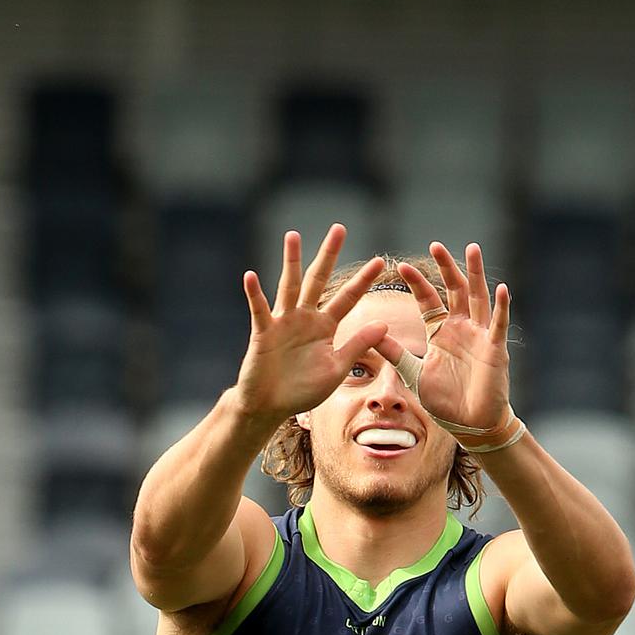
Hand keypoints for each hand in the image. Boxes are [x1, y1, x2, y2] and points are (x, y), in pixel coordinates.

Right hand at [236, 224, 386, 424]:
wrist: (270, 406)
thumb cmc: (303, 390)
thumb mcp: (337, 368)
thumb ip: (358, 345)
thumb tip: (384, 323)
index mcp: (325, 327)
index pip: (348, 298)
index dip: (363, 281)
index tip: (379, 261)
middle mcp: (304, 318)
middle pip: (318, 280)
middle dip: (328, 255)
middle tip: (339, 228)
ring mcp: (283, 322)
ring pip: (289, 286)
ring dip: (291, 261)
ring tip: (293, 235)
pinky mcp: (263, 333)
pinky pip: (259, 310)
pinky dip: (254, 294)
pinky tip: (250, 276)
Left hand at [375, 242, 510, 433]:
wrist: (468, 424)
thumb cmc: (444, 400)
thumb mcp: (412, 373)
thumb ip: (394, 352)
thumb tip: (371, 332)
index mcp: (440, 332)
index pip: (428, 300)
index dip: (417, 284)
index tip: (401, 267)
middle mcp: (461, 328)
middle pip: (454, 290)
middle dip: (446, 268)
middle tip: (436, 245)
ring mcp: (479, 335)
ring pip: (478, 297)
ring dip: (475, 274)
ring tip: (472, 249)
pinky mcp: (495, 349)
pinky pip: (498, 324)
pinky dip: (501, 306)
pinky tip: (502, 289)